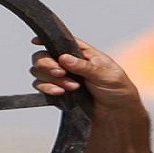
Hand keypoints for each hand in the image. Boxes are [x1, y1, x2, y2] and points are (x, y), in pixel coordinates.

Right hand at [31, 37, 151, 152]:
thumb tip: (64, 58)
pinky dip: (47, 89)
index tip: (36, 42)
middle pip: (43, 56)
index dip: (45, 39)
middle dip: (48, 65)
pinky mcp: (57, 93)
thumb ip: (83, 66)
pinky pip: (41, 87)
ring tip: (71, 88)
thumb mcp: (104, 74)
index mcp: (81, 52)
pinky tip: (59, 93)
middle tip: (61, 73)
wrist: (117, 113)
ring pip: (39, 71)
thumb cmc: (117, 88)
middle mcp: (68, 63)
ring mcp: (61, 78)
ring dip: (50, 79)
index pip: (59, 40)